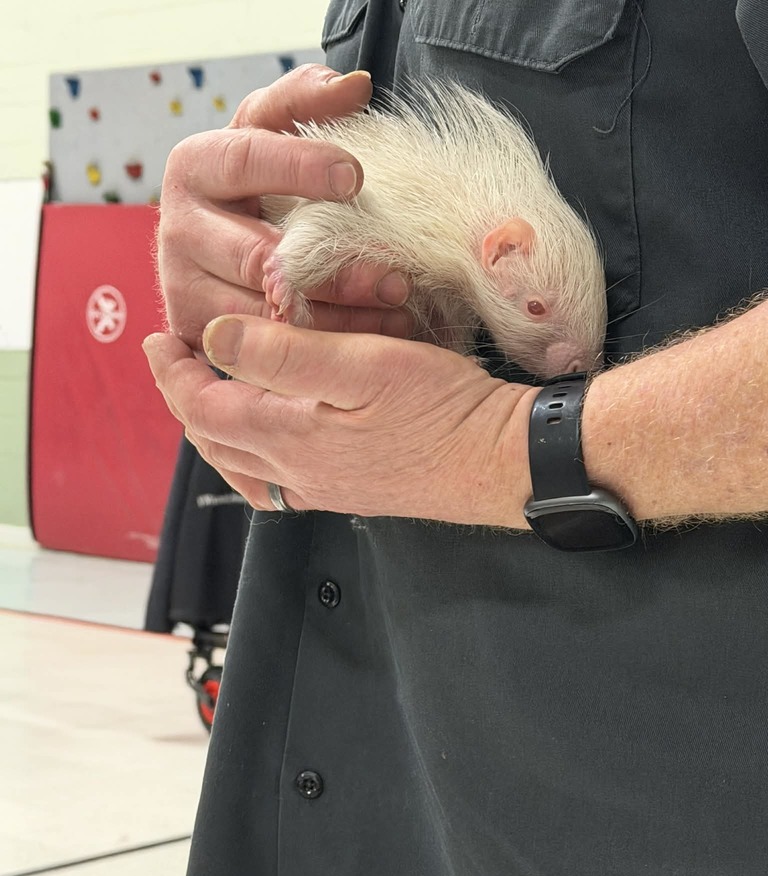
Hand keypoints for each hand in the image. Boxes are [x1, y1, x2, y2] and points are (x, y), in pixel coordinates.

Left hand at [143, 316, 536, 527]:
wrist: (501, 462)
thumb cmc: (443, 408)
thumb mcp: (364, 363)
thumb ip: (284, 354)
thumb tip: (216, 338)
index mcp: (291, 437)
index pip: (204, 407)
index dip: (172, 372)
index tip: (157, 339)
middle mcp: (297, 473)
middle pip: (214, 441)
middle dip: (185, 399)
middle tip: (177, 362)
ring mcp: (322, 489)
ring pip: (241, 467)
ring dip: (214, 432)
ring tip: (209, 397)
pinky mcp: (348, 493)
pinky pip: (274, 484)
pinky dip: (250, 459)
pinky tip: (264, 444)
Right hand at [157, 64, 412, 350]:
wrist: (219, 247)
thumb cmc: (262, 185)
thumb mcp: (275, 134)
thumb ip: (307, 103)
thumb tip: (354, 86)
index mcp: (194, 167)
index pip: (245, 160)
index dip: (300, 167)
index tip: (356, 177)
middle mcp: (177, 231)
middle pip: (257, 256)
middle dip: (332, 269)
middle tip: (396, 277)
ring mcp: (184, 290)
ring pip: (263, 314)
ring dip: (335, 319)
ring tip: (395, 313)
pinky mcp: (200, 337)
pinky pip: (263, 354)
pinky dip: (319, 353)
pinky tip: (370, 346)